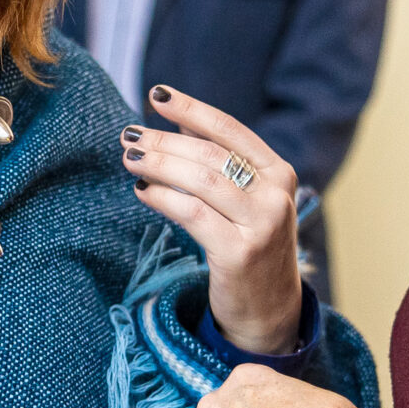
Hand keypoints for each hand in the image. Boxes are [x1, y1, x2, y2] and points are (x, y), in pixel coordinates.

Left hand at [125, 87, 303, 354]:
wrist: (269, 312)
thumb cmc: (250, 248)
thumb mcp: (246, 201)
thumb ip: (221, 164)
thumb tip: (178, 123)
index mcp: (280, 174)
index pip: (230, 130)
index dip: (192, 110)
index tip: (157, 95)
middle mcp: (276, 196)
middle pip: (210, 155)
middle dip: (164, 141)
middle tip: (128, 135)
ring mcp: (261, 225)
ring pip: (201, 180)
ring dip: (159, 164)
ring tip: (129, 158)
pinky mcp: (239, 253)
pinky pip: (192, 214)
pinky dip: (162, 198)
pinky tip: (141, 191)